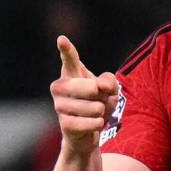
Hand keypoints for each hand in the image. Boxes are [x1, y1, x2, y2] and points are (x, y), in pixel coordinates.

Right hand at [49, 36, 119, 153]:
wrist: (89, 130)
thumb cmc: (97, 102)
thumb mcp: (110, 88)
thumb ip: (109, 81)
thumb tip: (100, 86)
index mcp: (70, 73)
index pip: (70, 59)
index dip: (67, 50)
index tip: (62, 39)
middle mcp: (60, 87)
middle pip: (92, 88)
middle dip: (103, 97)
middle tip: (98, 99)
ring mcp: (60, 106)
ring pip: (94, 107)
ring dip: (101, 111)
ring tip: (95, 112)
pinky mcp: (64, 124)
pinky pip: (90, 122)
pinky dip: (98, 124)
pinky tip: (94, 123)